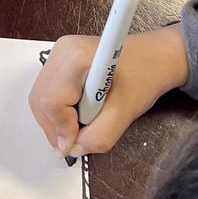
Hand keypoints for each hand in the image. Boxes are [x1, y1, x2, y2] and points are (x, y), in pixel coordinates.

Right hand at [30, 26, 188, 157]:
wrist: (156, 56)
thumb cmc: (147, 74)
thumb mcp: (126, 112)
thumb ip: (98, 136)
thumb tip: (74, 148)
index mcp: (78, 56)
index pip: (52, 102)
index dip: (61, 128)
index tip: (75, 143)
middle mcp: (63, 50)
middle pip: (41, 101)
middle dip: (57, 127)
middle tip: (76, 140)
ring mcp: (58, 53)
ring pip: (40, 99)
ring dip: (58, 120)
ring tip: (84, 120)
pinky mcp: (59, 60)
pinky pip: (46, 92)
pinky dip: (59, 110)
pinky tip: (79, 110)